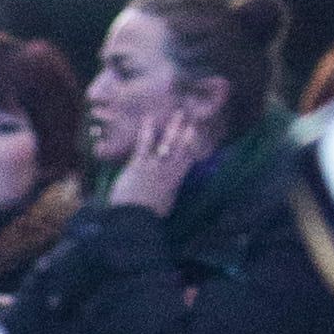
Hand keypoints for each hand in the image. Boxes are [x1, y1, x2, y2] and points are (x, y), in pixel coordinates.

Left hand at [107, 81, 221, 219]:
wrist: (134, 220)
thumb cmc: (147, 217)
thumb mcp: (164, 204)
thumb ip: (169, 193)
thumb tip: (173, 187)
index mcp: (176, 183)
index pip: (188, 161)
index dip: (194, 147)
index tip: (198, 135)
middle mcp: (169, 172)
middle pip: (182, 149)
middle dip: (188, 134)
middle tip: (193, 119)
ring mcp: (155, 166)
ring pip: (168, 143)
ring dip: (174, 127)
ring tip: (179, 113)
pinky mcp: (139, 165)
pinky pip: (145, 144)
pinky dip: (148, 131)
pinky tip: (149, 118)